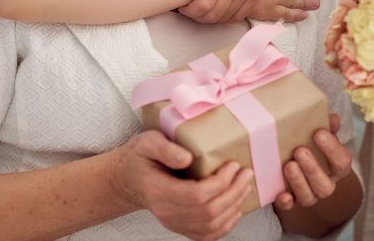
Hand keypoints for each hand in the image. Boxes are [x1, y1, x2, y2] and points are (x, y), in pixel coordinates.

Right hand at [110, 131, 252, 240]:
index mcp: (159, 191)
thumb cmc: (139, 157)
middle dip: (233, 192)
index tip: (233, 165)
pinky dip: (225, 225)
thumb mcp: (147, 142)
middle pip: (208, 212)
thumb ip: (165, 149)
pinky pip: (205, 235)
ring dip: (233, 207)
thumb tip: (187, 158)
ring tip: (245, 186)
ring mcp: (173, 222)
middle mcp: (166, 212)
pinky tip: (235, 210)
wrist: (127, 179)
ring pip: (210, 226)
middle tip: (246, 173)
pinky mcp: (180, 226)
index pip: (197, 195)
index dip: (220, 183)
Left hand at [179, 0, 277, 22]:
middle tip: (191, 11)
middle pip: (214, 15)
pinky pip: (241, 14)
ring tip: (204, 10)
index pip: (203, 5)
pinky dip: (228, 16)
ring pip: (227, 17)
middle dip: (199, 17)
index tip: (183, 8)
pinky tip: (220, 8)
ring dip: (213, 19)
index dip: (190, 11)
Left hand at [274, 114, 352, 211]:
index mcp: (337, 167)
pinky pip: (290, 207)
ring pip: (309, 197)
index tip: (319, 133)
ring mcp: (309, 194)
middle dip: (312, 168)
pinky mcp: (292, 201)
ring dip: (299, 182)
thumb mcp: (321, 134)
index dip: (332, 149)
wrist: (299, 160)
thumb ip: (327, 126)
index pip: (342, 162)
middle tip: (299, 150)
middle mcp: (325, 184)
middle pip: (325, 186)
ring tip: (289, 164)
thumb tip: (333, 118)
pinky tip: (282, 194)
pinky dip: (286, 202)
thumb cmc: (312, 144)